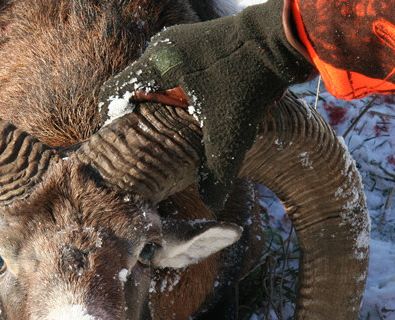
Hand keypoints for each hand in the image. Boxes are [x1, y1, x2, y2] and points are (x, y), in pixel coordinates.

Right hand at [98, 0, 312, 209]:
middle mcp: (162, 48)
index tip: (121, 141)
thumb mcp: (230, 131)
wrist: (283, 40)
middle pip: (132, 88)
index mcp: (157, 63)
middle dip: (138, 116)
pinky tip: (192, 112)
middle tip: (147, 141)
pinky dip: (175, 92)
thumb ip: (217, 170)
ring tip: (169, 129)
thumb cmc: (251, 80)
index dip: (111, 120)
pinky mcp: (196, 41)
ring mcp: (180, 41)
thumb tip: (211, 204)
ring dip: (158, 104)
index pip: (112, 92)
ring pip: (153, 80)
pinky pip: (172, 71)